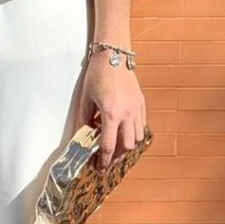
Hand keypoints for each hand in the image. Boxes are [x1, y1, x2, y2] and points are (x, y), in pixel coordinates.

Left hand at [75, 51, 146, 169]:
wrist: (113, 55)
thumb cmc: (98, 74)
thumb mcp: (86, 98)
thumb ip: (84, 119)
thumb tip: (82, 135)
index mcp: (111, 114)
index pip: (108, 146)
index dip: (103, 161)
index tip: (99, 167)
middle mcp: (127, 114)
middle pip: (126, 147)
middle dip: (116, 156)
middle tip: (107, 158)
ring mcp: (137, 109)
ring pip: (137, 138)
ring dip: (127, 145)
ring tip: (117, 145)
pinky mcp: (141, 103)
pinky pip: (142, 125)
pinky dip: (134, 132)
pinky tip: (125, 131)